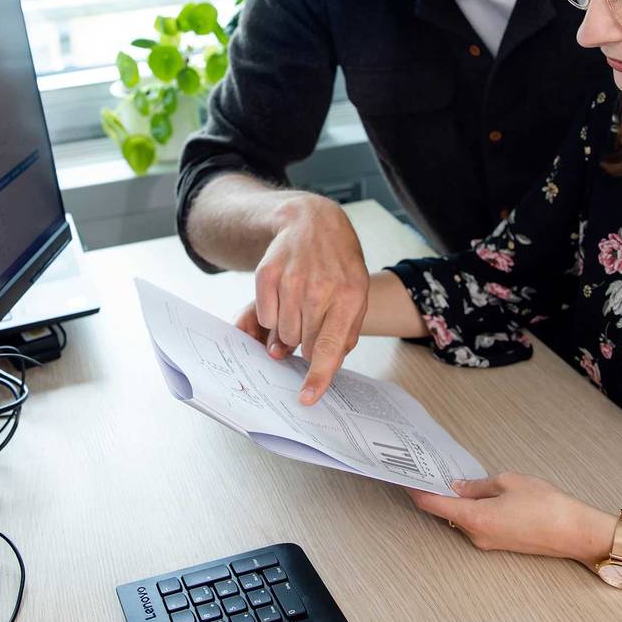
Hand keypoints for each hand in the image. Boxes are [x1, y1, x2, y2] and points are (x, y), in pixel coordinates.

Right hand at [235, 194, 368, 405]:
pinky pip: (265, 316)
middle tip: (312, 320)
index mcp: (349, 296)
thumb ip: (343, 334)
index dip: (318, 375)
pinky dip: (274, 313)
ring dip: (289, 328)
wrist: (314, 224)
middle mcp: (319, 288)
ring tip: (301, 304)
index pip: (329, 346)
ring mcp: (291, 279)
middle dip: (306, 341)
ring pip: (281, 333)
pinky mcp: (267, 273)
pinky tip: (286, 295)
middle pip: (302, 343)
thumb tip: (319, 363)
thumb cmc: (339, 266)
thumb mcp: (356, 297)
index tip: (307, 397)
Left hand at [407, 474, 613, 562]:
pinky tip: (478, 493)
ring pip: (463, 519)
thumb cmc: (546, 504)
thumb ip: (478, 485)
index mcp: (474, 519)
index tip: (404, 477)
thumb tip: (458, 486)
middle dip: (437, 492)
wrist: (576, 532)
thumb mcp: (508, 482)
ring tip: (454, 476)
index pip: (433, 505)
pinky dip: (472, 509)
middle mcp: (476, 536)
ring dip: (457, 501)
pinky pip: (478, 524)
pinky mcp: (501, 544)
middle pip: (446, 513)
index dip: (417, 490)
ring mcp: (488, 543)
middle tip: (430, 469)